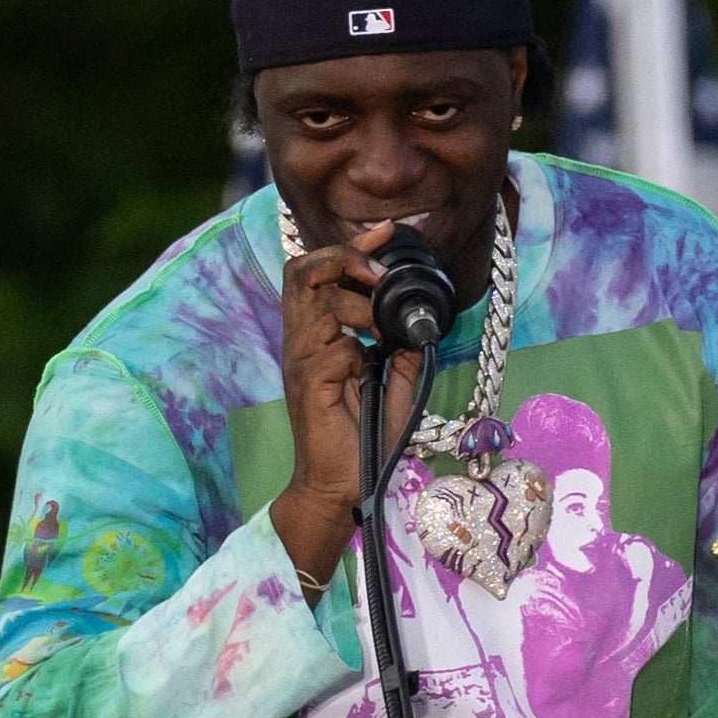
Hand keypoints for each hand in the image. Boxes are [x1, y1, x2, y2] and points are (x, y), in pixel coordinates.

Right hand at [273, 220, 428, 581]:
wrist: (342, 484)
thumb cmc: (363, 438)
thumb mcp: (392, 383)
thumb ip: (399, 350)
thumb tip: (416, 321)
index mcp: (317, 336)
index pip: (318, 273)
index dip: (350, 248)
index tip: (387, 232)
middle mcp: (302, 341)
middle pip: (302, 270)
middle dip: (343, 257)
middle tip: (379, 271)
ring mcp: (303, 359)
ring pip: (313, 296)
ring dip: (354, 298)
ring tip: (381, 322)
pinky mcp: (311, 381)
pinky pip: (332, 342)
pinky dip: (359, 340)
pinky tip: (373, 358)